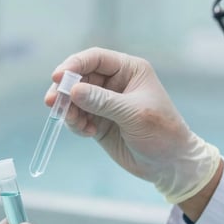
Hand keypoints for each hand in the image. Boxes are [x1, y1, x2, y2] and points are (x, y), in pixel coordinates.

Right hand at [48, 47, 221, 203]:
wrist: (170, 164)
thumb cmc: (162, 132)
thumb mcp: (133, 114)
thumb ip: (102, 101)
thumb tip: (73, 90)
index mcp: (129, 70)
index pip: (95, 59)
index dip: (74, 65)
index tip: (57, 77)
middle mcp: (115, 83)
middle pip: (80, 78)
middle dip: (65, 90)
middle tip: (52, 103)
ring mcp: (105, 103)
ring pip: (74, 99)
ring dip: (68, 109)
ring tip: (75, 123)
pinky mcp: (98, 122)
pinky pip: (77, 118)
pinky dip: (75, 124)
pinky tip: (86, 133)